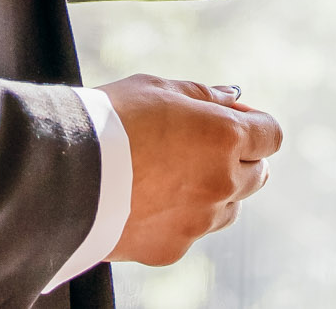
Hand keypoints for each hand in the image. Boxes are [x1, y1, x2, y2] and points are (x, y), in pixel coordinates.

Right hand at [101, 74, 281, 265]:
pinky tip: (147, 199)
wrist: (63, 175)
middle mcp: (222, 182)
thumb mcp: (158, 88)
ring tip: (171, 173)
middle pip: (258, 173)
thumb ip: (204, 94)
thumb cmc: (110, 120)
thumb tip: (233, 96)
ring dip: (215, 191)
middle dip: (240, 157)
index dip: (254, 123)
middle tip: (200, 144)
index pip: (271, 134)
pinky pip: (192, 231)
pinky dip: (181, 217)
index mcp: (225, 136)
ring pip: (229, 208)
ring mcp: (200, 221)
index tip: (229, 117)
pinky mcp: (173, 248)